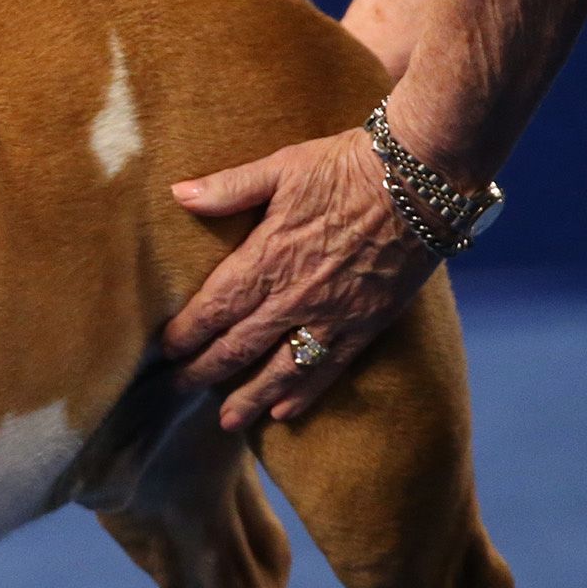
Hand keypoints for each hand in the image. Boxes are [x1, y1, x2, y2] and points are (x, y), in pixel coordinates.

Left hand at [163, 128, 436, 430]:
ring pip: (280, 370)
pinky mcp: (367, 324)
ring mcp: (332, 316)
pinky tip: (284, 412)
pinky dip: (304, 393)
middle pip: (238, 346)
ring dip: (249, 398)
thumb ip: (228, 188)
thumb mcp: (282, 167)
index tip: (165, 350)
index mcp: (268, 257)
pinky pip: (329, 368)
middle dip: (204, 371)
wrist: (421, 180)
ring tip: (225, 421)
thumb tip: (178, 194)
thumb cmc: (347, 166)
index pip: (214, 308)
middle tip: (179, 388)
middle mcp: (295, 296)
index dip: (187, 333)